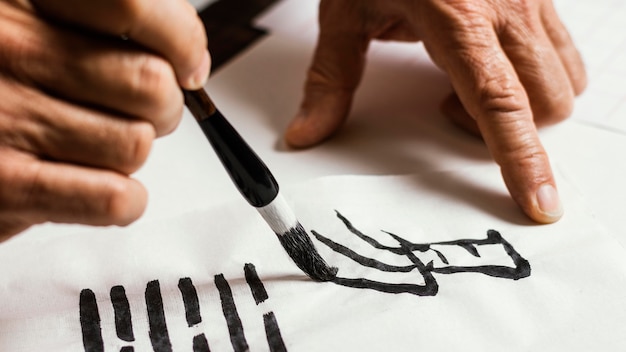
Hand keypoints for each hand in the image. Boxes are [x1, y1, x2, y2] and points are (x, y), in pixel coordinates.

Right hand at [0, 0, 209, 240]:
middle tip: (138, 110)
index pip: (133, 5)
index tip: (188, 62)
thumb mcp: (25, 18)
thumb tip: (190, 55)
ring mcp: (1, 117)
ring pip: (137, 144)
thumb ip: (102, 17)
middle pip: (151, 84)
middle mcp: (5, 47)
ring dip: (130, 151)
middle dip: (161, 106)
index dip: (181, 38)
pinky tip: (95, 185)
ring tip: (95, 144)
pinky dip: (122, 199)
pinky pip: (116, 198)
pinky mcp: (4, 187)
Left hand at [285, 0, 585, 223]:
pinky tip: (490, 56)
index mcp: (457, 17)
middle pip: (545, 102)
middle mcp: (508, 7)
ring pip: (564, 79)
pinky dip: (532, 74)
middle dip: (511, 131)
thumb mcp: (345, 12)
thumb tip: (308, 132)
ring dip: (524, 103)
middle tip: (451, 107)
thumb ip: (329, 79)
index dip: (521, 160)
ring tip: (468, 80)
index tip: (537, 201)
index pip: (500, 105)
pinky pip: (562, 51)